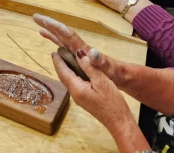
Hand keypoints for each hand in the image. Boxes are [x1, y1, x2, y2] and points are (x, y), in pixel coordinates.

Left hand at [33, 14, 133, 130]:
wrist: (119, 122)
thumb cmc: (112, 102)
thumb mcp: (102, 81)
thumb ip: (89, 67)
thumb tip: (78, 53)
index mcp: (76, 88)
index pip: (63, 72)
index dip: (58, 61)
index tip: (54, 50)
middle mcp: (74, 94)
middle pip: (64, 77)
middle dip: (60, 64)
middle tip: (59, 51)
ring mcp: (79, 98)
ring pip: (69, 81)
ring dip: (66, 70)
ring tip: (67, 58)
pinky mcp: (85, 100)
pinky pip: (75, 85)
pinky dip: (73, 75)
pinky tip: (78, 71)